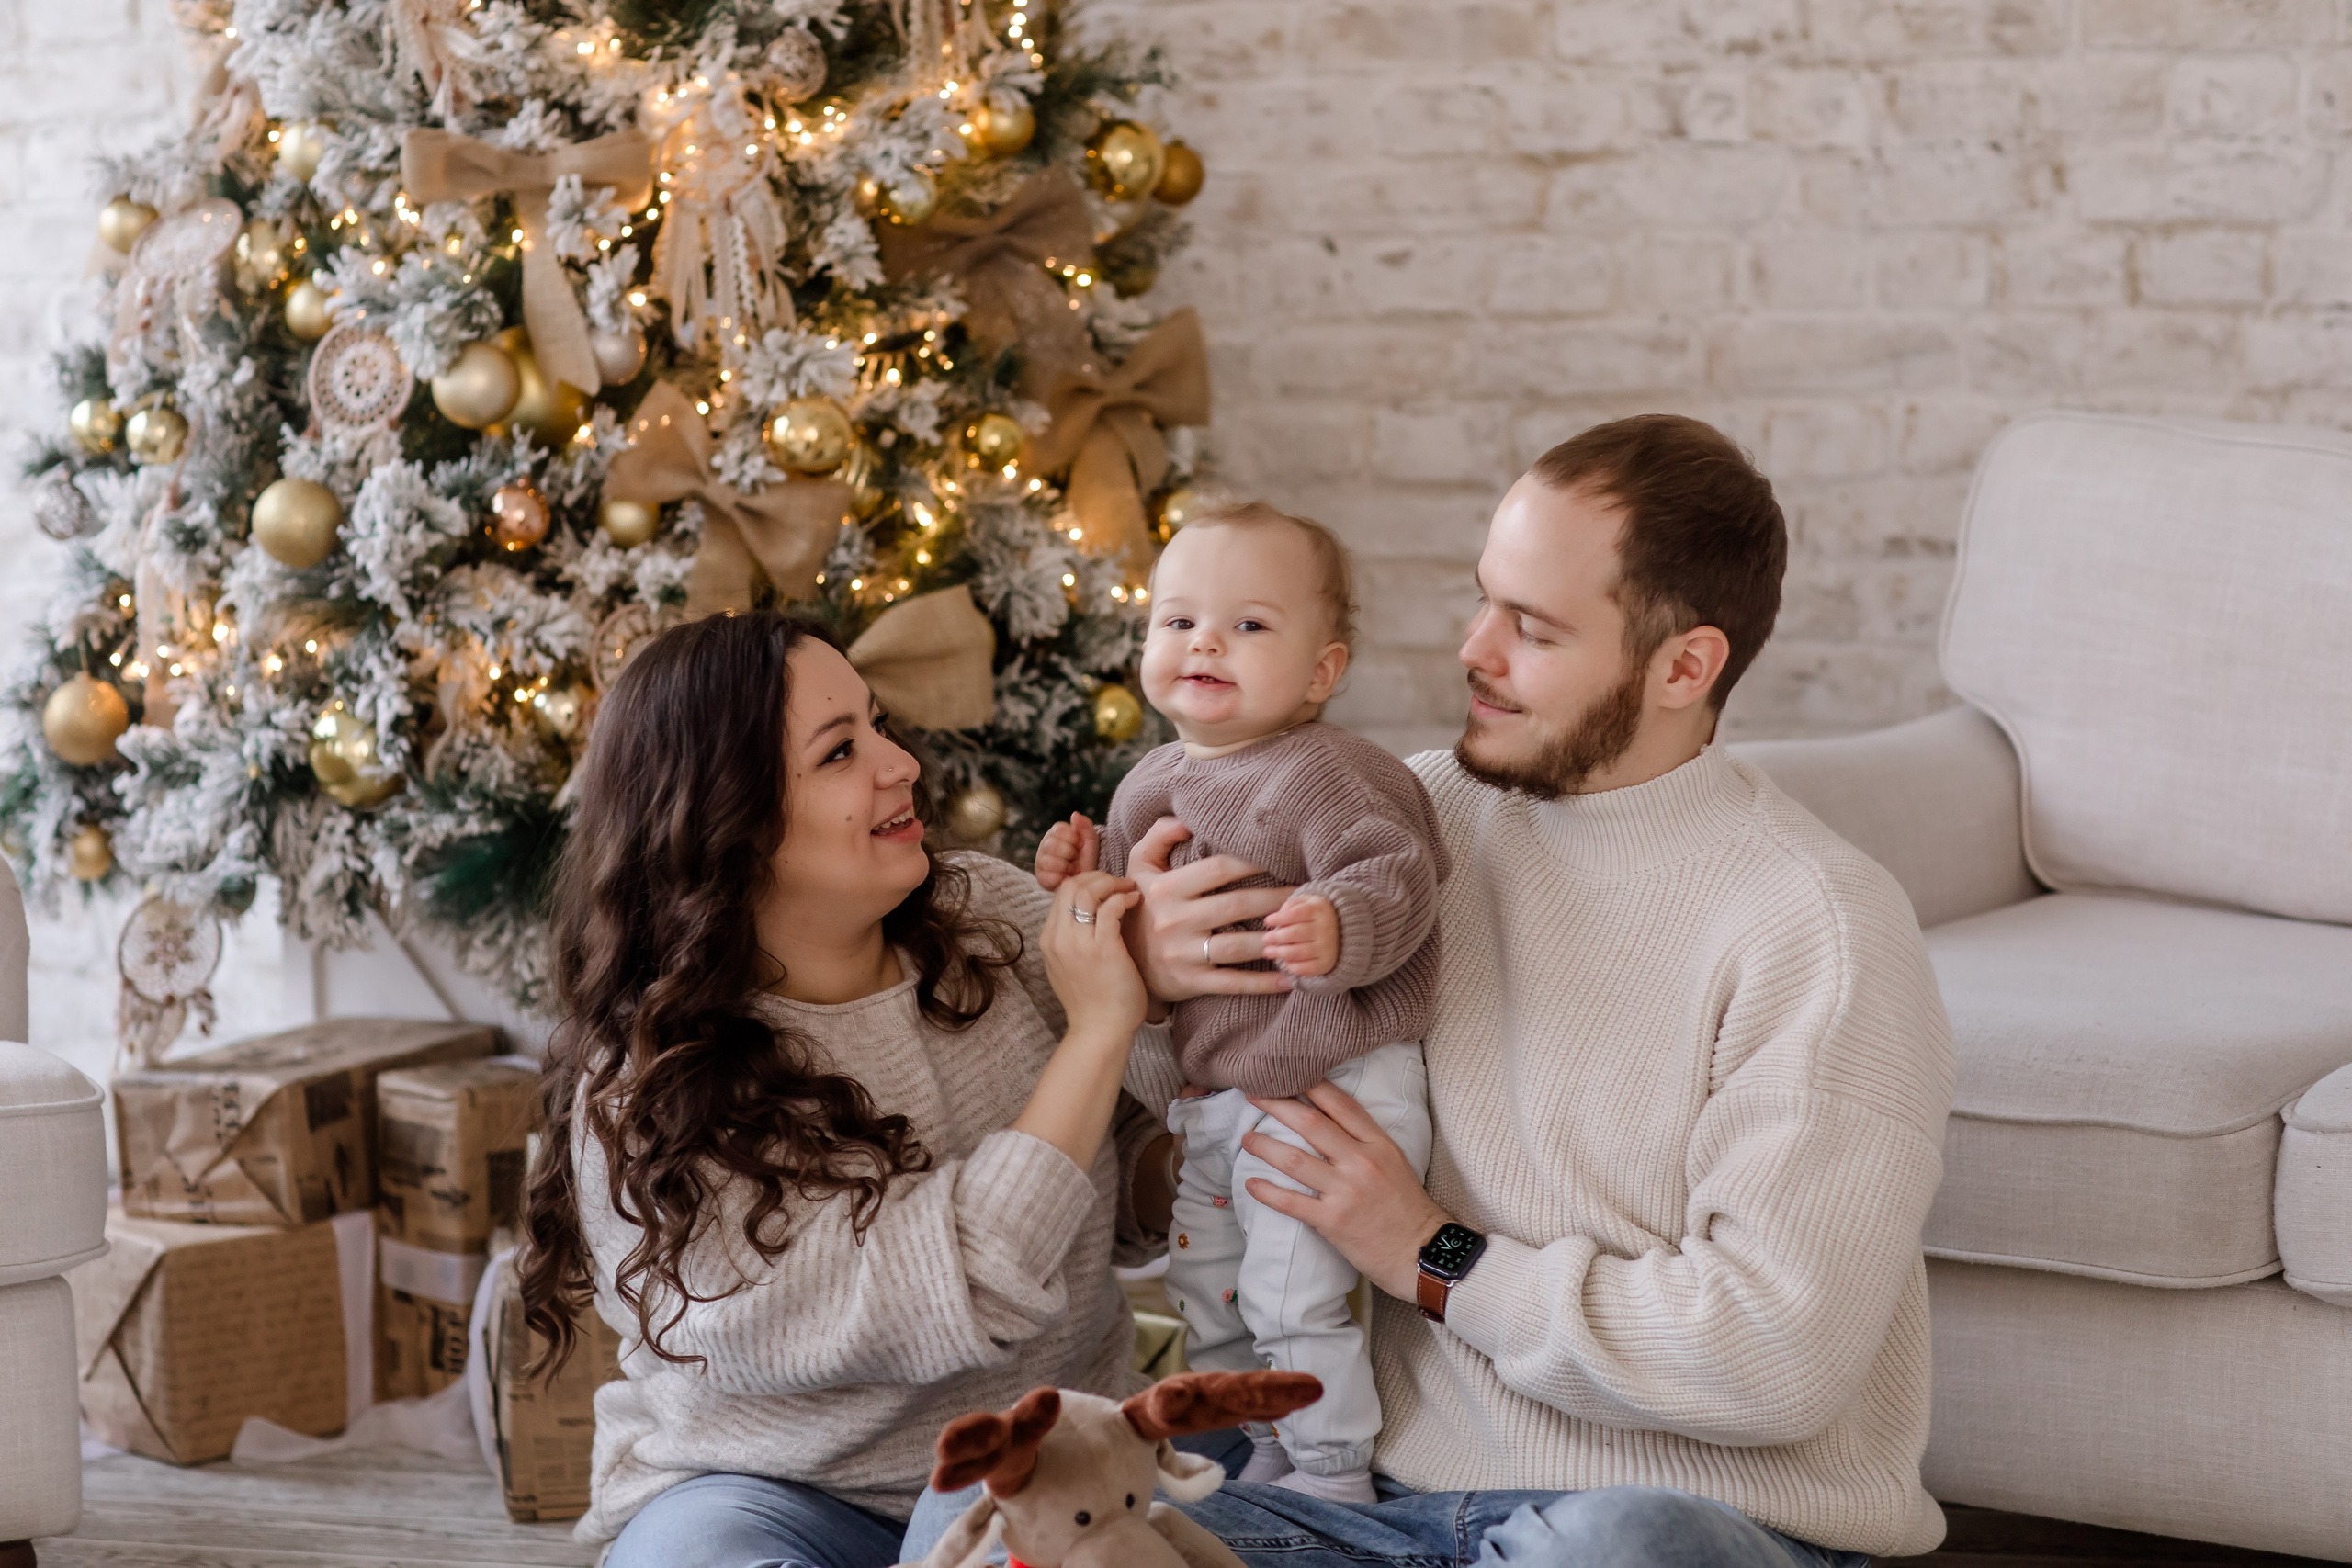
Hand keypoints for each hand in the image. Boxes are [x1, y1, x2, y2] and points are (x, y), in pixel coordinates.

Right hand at [1033, 813, 1098, 891]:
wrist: (1087, 881)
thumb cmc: (1087, 859)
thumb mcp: (1091, 842)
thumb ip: (1085, 827)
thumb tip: (1074, 814)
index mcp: (1056, 833)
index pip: (1059, 830)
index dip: (1074, 839)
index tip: (1080, 845)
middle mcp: (1045, 845)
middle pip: (1053, 846)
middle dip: (1070, 854)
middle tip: (1075, 858)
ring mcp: (1041, 861)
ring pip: (1049, 862)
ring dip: (1066, 867)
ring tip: (1072, 869)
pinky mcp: (1041, 878)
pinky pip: (1049, 877)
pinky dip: (1062, 878)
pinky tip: (1067, 878)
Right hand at [1040, 870, 1145, 1039]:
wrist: (1100, 1031)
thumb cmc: (1093, 1001)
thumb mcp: (1068, 966)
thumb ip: (1071, 940)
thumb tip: (1088, 915)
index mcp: (1049, 941)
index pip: (1061, 893)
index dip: (1084, 881)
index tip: (1105, 886)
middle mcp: (1059, 939)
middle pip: (1071, 885)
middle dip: (1097, 876)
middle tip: (1118, 883)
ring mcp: (1079, 944)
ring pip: (1088, 891)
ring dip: (1112, 883)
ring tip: (1128, 889)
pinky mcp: (1103, 949)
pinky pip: (1110, 908)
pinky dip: (1123, 898)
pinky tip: (1135, 901)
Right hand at [1124, 816, 1296, 1004]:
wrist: (1119, 963)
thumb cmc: (1139, 906)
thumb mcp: (1138, 867)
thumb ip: (1159, 835)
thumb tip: (1187, 818)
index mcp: (1165, 889)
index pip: (1219, 868)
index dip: (1255, 861)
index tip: (1284, 856)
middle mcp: (1173, 921)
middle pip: (1237, 905)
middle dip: (1277, 897)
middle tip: (1309, 892)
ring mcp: (1182, 955)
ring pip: (1238, 945)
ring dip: (1276, 937)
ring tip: (1306, 929)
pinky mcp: (1190, 983)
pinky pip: (1233, 983)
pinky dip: (1263, 983)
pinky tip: (1291, 977)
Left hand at [1242, 1082, 1450, 1299]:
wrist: (1423, 1252)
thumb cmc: (1408, 1208)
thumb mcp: (1394, 1162)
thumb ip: (1365, 1141)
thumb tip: (1330, 1121)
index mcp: (1379, 1144)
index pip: (1341, 1104)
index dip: (1311, 1085)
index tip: (1286, 1076)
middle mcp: (1361, 1162)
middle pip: (1311, 1123)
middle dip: (1277, 1106)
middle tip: (1255, 1096)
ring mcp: (1346, 1191)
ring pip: (1294, 1159)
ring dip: (1264, 1146)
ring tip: (1247, 1140)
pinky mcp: (1333, 1221)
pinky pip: (1291, 1202)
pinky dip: (1267, 1191)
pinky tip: (1251, 1184)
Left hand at [1262, 893, 1338, 977]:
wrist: (1349, 931)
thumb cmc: (1319, 915)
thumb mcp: (1309, 902)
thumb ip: (1293, 904)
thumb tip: (1279, 914)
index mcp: (1320, 909)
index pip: (1295, 914)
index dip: (1279, 918)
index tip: (1267, 922)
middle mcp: (1326, 928)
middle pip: (1294, 934)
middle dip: (1276, 937)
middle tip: (1266, 939)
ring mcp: (1327, 947)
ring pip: (1297, 952)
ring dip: (1279, 953)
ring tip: (1268, 951)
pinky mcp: (1327, 963)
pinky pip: (1306, 968)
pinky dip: (1292, 966)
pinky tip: (1285, 962)